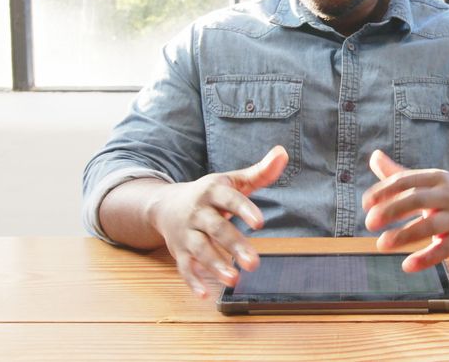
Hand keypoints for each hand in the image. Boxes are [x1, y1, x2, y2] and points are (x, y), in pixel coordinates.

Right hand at [146, 146, 287, 297]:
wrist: (165, 205)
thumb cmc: (209, 193)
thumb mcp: (232, 180)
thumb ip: (260, 171)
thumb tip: (283, 153)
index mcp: (212, 191)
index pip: (229, 199)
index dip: (244, 209)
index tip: (261, 223)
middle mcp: (197, 212)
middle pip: (216, 229)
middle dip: (234, 245)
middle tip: (255, 263)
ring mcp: (187, 233)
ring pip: (199, 250)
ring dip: (215, 265)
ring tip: (234, 279)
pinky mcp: (179, 252)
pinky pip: (183, 268)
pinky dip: (192, 281)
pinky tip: (204, 294)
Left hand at [361, 150, 448, 271]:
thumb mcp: (428, 181)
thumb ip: (399, 173)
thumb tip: (373, 156)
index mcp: (435, 178)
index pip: (405, 181)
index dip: (384, 191)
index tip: (366, 204)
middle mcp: (446, 195)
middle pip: (417, 200)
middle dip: (392, 210)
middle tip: (369, 222)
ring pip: (430, 226)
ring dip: (405, 235)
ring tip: (382, 244)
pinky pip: (444, 250)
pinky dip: (426, 258)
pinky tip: (407, 265)